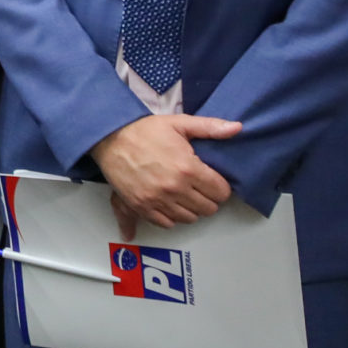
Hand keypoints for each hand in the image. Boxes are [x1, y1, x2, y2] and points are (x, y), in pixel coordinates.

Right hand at [90, 112, 244, 234]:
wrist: (110, 138)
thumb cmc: (144, 130)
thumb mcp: (179, 123)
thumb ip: (210, 127)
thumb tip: (237, 128)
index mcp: (188, 168)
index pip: (221, 192)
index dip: (220, 186)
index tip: (212, 181)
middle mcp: (175, 188)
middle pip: (208, 209)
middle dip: (207, 198)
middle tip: (199, 187)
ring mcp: (157, 200)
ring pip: (190, 218)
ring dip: (190, 209)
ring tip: (184, 195)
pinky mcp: (141, 207)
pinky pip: (167, 224)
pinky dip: (171, 216)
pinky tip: (169, 203)